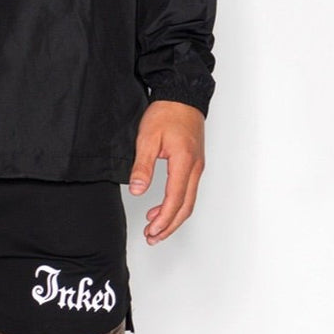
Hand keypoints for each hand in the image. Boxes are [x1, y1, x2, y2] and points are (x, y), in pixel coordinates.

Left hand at [127, 100, 205, 244]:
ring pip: (188, 201)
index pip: (175, 200)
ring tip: (154, 228)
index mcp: (184, 163)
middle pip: (185, 207)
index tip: (151, 231)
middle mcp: (195, 168)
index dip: (163, 220)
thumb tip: (136, 191)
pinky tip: (162, 207)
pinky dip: (176, 204)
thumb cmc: (166, 113)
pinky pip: (188, 191)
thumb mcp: (147, 138)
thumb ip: (142, 167)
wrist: (183, 95)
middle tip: (152, 237)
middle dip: (169, 226)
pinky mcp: (195, 163)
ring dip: (173, 217)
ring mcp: (197, 166)